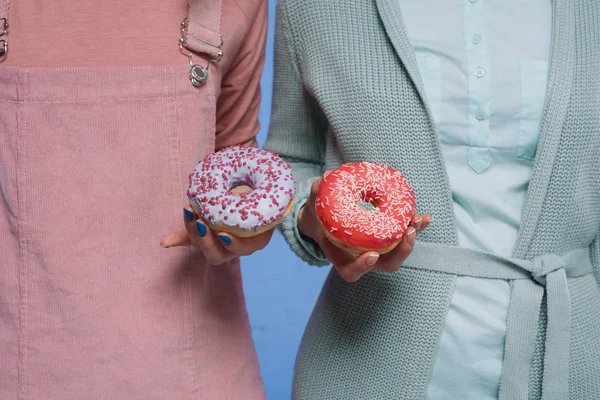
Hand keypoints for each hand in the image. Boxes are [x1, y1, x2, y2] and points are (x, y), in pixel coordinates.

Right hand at [160, 206, 274, 264]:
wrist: (263, 195)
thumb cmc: (233, 205)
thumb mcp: (211, 210)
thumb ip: (191, 224)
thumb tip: (163, 243)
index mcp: (214, 242)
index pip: (196, 243)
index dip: (186, 235)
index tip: (181, 219)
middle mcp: (229, 248)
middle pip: (214, 255)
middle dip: (203, 241)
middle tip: (197, 223)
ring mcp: (246, 246)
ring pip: (230, 252)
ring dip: (219, 243)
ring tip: (213, 230)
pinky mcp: (262, 240)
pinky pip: (251, 246)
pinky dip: (239, 242)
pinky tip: (230, 233)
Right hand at [298, 173, 431, 281]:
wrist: (324, 221)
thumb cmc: (319, 218)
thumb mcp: (313, 207)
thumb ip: (317, 194)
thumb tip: (325, 177)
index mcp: (343, 259)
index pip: (353, 271)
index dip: (363, 266)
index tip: (372, 255)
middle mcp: (364, 258)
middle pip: (387, 263)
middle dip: (401, 250)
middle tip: (407, 233)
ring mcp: (379, 249)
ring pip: (399, 250)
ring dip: (412, 236)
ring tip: (418, 220)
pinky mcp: (388, 237)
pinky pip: (404, 234)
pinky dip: (416, 226)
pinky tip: (425, 217)